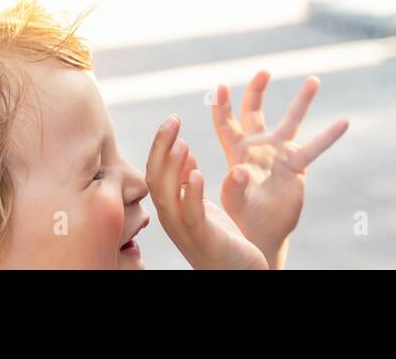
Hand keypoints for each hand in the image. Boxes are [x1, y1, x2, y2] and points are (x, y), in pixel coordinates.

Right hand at [145, 115, 267, 269]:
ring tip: (182, 142)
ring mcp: (185, 232)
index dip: (161, 145)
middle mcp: (172, 220)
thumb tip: (180, 149)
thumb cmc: (221, 241)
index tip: (173, 118)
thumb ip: (189, 180)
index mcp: (172, 209)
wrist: (239, 276)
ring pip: (168, 196)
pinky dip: (191, 194)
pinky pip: (192, 216)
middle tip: (173, 119)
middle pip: (156, 179)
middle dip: (161, 148)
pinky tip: (197, 174)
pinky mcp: (205, 241)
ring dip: (172, 167)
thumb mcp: (202, 205)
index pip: (156, 171)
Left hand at [213, 72, 347, 268]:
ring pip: (291, 121)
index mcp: (236, 152)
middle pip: (254, 111)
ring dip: (301, 101)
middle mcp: (257, 146)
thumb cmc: (241, 217)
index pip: (226, 123)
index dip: (222, 105)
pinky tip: (344, 122)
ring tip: (313, 80)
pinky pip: (315, 147)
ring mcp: (278, 153)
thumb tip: (240, 170)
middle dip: (256, 90)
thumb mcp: (235, 203)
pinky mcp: (297, 165)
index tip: (220, 86)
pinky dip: (329, 136)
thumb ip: (235, 187)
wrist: (263, 233)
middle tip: (264, 71)